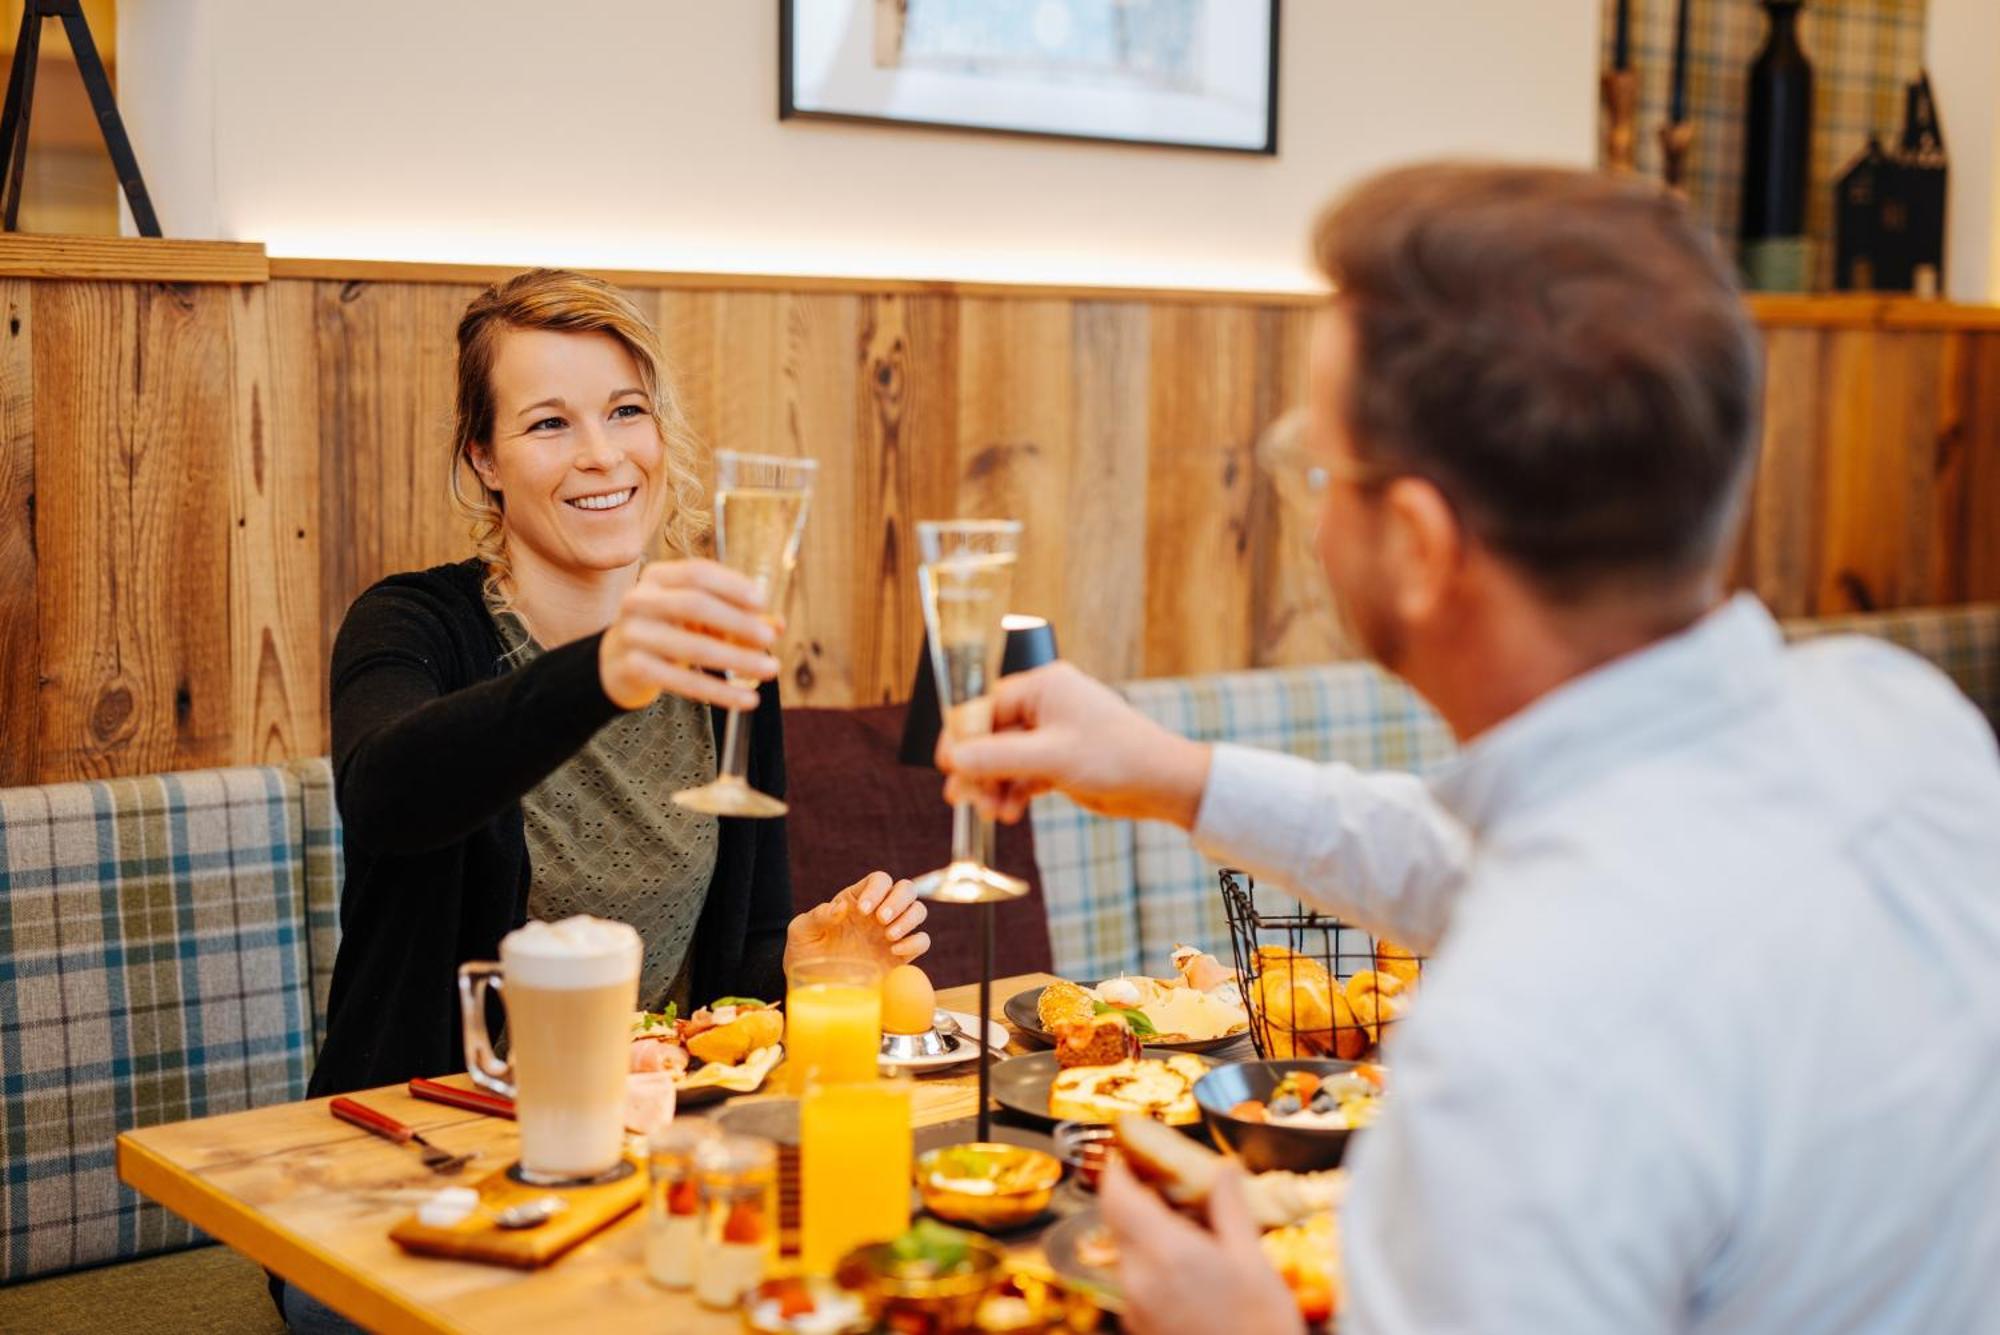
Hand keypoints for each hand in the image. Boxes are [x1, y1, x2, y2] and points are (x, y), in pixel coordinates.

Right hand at [598, 559, 781, 710]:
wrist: (616, 662)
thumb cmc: (669, 630)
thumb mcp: (697, 616)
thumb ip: (737, 615)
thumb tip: (778, 624)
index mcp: (657, 577)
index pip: (697, 573)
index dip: (732, 585)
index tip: (762, 602)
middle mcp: (639, 600)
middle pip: (694, 604)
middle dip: (737, 621)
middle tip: (769, 639)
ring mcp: (633, 634)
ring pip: (692, 647)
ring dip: (737, 660)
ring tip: (770, 669)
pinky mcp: (633, 668)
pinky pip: (684, 682)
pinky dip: (720, 692)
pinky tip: (747, 700)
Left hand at [784, 871, 930, 972]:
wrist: (815, 987)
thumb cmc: (806, 954)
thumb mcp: (801, 932)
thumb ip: (816, 916)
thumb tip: (840, 907)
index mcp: (857, 900)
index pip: (879, 880)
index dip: (876, 890)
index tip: (863, 911)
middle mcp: (879, 913)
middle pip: (906, 889)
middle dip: (898, 900)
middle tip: (881, 919)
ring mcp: (892, 933)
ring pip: (918, 910)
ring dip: (909, 918)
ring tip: (888, 936)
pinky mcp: (901, 957)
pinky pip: (922, 941)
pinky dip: (915, 942)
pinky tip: (895, 950)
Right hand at [935, 662, 1212, 827]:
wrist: (1162, 783)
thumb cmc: (1116, 757)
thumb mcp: (1050, 757)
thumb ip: (997, 757)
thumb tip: (953, 759)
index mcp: (1044, 687)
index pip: (986, 704)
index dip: (963, 734)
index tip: (945, 763)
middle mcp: (1046, 706)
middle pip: (992, 735)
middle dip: (978, 767)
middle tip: (962, 797)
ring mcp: (1053, 734)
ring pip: (1006, 759)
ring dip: (994, 786)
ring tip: (991, 812)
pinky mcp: (1060, 761)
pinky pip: (1023, 774)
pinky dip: (1013, 793)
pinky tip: (1008, 813)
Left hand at [1099, 1155, 1304, 1334]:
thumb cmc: (1260, 1328)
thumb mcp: (1254, 1262)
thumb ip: (1230, 1209)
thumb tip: (1224, 1169)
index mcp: (1165, 1251)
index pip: (1115, 1194)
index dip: (1119, 1167)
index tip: (1134, 1152)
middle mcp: (1138, 1278)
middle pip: (1118, 1220)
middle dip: (1140, 1199)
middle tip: (1174, 1190)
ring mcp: (1134, 1307)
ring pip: (1126, 1251)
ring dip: (1148, 1233)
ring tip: (1192, 1233)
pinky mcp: (1138, 1326)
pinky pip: (1134, 1281)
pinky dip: (1152, 1264)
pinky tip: (1189, 1270)